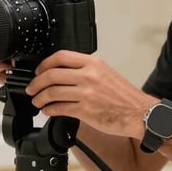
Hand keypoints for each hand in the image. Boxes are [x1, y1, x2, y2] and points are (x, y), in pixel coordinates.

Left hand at [25, 50, 153, 139]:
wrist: (139, 113)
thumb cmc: (124, 96)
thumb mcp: (106, 73)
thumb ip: (86, 70)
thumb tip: (64, 73)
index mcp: (93, 63)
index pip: (61, 56)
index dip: (44, 64)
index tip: (39, 71)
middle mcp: (89, 76)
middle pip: (52, 74)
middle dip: (36, 82)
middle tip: (32, 88)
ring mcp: (87, 93)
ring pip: (53, 92)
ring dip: (40, 98)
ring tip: (38, 101)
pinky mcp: (86, 110)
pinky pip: (60, 108)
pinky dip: (49, 110)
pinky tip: (48, 111)